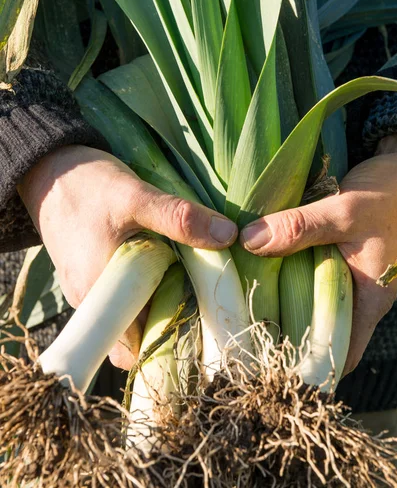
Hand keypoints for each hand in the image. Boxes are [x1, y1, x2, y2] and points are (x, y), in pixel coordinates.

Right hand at [18, 145, 237, 369]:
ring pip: (130, 313)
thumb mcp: (135, 196)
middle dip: (172, 321)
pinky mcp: (91, 272)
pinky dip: (145, 286)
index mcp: (99, 292)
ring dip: (160, 301)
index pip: (136, 349)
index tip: (205, 325)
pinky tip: (167, 264)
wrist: (48, 168)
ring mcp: (88, 287)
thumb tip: (227, 237)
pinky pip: (121, 293)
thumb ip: (178, 218)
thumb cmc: (86, 184)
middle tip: (206, 297)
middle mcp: (90, 300)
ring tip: (193, 280)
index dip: (170, 345)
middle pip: (136, 334)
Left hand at [240, 138, 396, 374]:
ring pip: (307, 296)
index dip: (310, 367)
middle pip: (316, 327)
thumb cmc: (389, 194)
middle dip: (283, 329)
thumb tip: (250, 242)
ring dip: (279, 294)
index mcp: (368, 300)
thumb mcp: (346, 211)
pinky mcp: (332, 252)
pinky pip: (304, 268)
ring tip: (240, 295)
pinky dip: (283, 267)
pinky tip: (256, 261)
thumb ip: (301, 228)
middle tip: (241, 325)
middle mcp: (356, 293)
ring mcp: (344, 273)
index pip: (340, 354)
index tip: (270, 363)